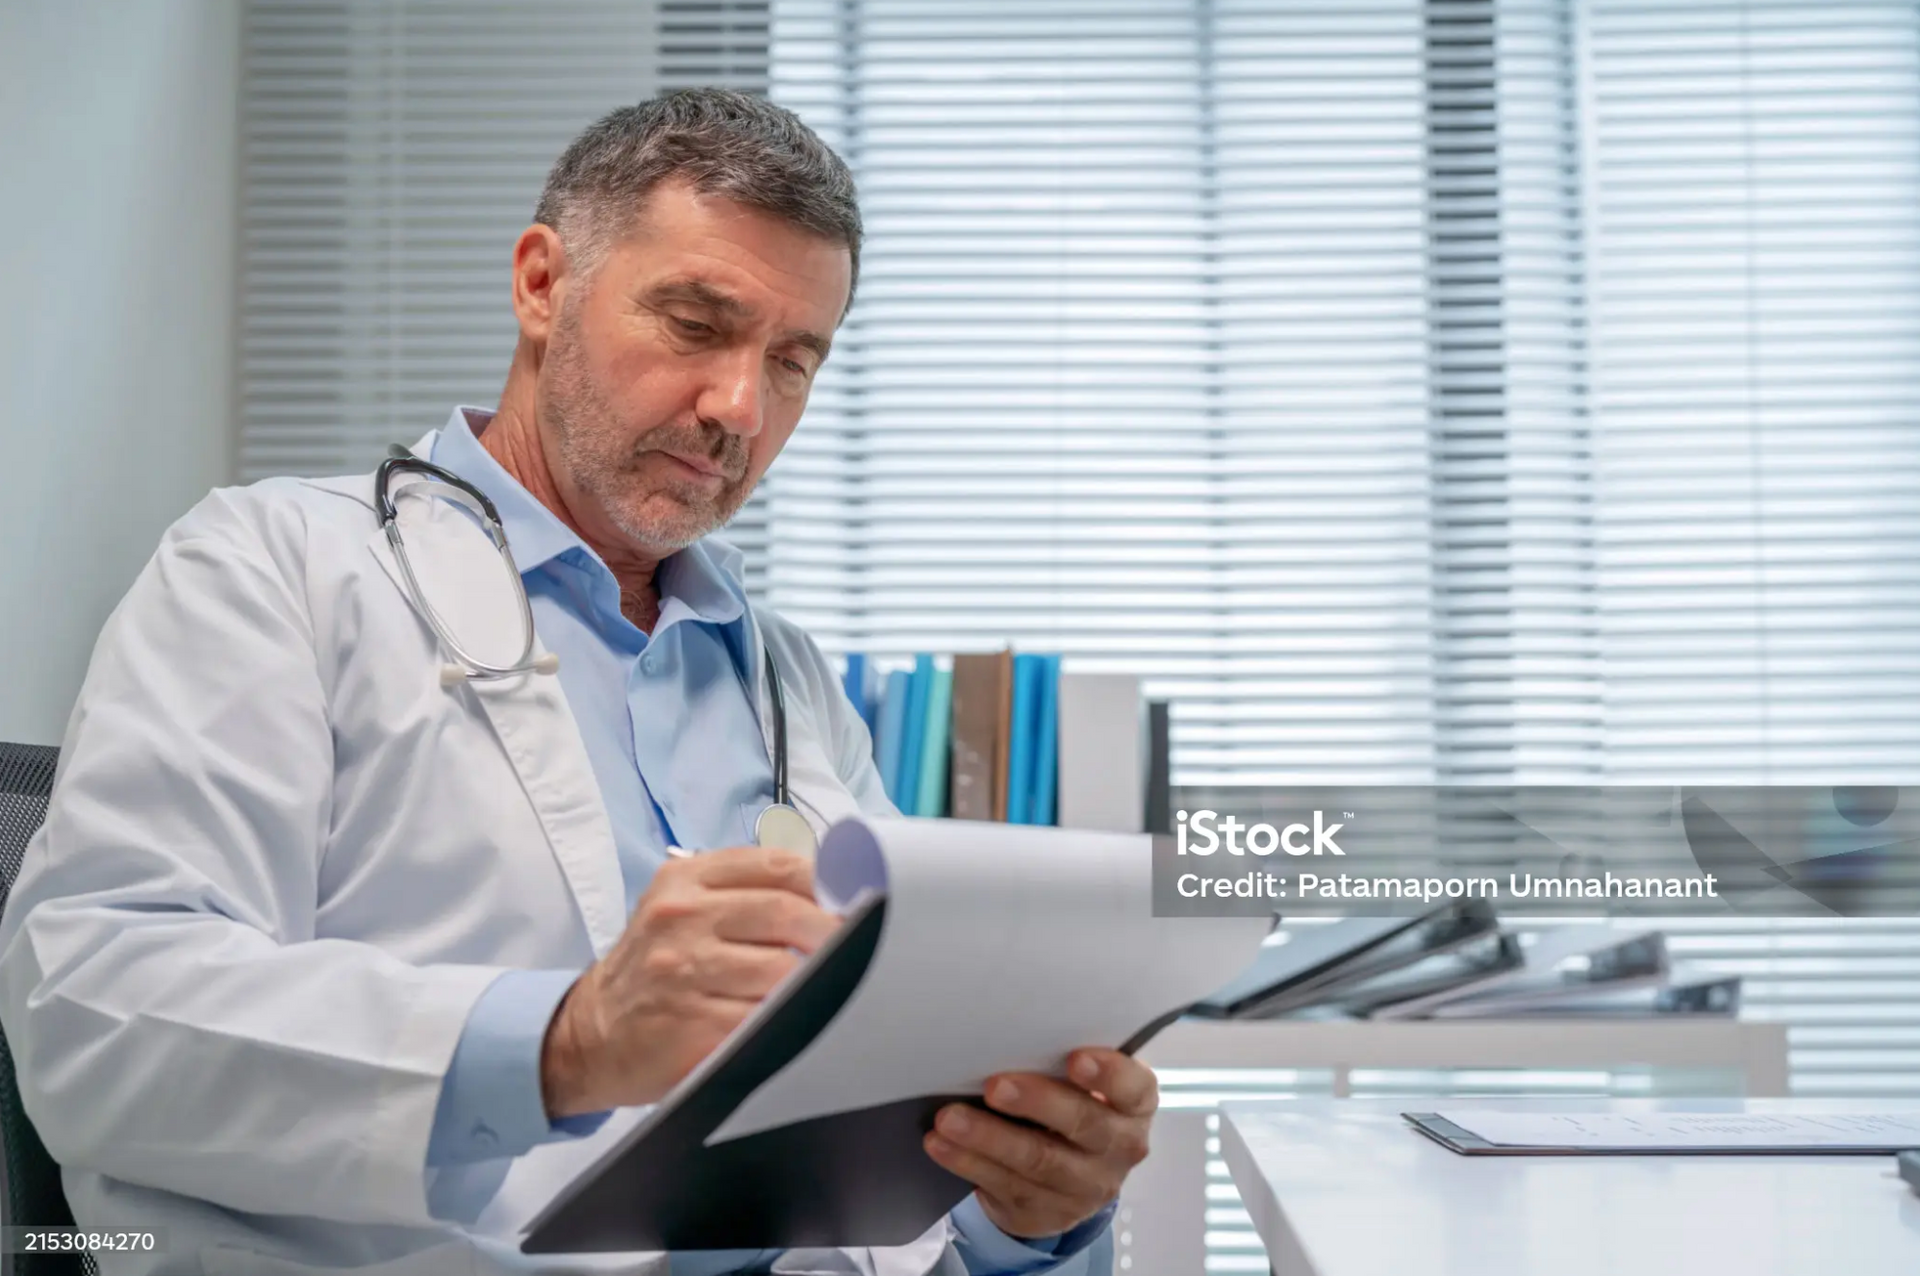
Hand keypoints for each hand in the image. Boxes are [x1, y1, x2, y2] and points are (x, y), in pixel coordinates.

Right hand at [540, 845, 838, 1116]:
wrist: (590, 1033)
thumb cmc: (653, 968)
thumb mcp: (681, 909)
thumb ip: (741, 892)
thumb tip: (825, 894)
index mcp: (685, 880)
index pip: (776, 865)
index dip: (825, 883)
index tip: (850, 902)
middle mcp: (682, 918)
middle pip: (785, 912)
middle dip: (830, 933)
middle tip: (855, 948)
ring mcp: (685, 972)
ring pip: (782, 970)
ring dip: (813, 981)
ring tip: (825, 987)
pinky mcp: (694, 1026)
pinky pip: (765, 1019)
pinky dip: (789, 1020)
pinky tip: (793, 1020)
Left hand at [924, 1047, 1155, 1240]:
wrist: (1071, 1179)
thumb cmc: (1074, 1105)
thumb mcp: (1084, 1086)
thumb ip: (1062, 1064)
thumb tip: (1007, 1034)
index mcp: (1134, 1105)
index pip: (1133, 1088)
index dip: (1108, 1073)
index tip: (1075, 1058)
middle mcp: (1119, 1147)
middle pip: (1083, 1125)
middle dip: (1036, 1103)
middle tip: (994, 1086)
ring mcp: (1085, 1186)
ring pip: (1037, 1160)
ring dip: (988, 1138)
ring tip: (949, 1118)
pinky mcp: (1048, 1211)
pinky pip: (1005, 1185)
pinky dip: (968, 1162)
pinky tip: (942, 1145)